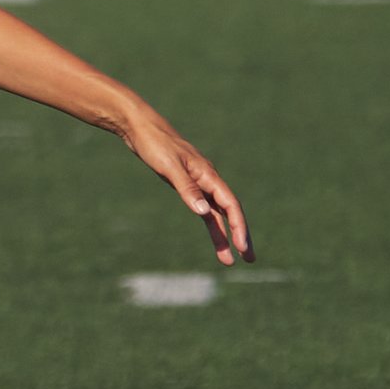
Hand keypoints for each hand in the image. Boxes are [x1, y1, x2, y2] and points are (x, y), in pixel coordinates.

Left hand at [118, 108, 252, 265]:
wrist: (140, 128)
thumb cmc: (155, 145)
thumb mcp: (169, 168)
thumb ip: (187, 189)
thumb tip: (203, 213)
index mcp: (208, 175)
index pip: (230, 205)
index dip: (239, 227)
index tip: (242, 247)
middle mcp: (208, 180)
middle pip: (229, 212)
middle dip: (239, 236)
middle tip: (248, 259)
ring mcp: (198, 183)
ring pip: (216, 214)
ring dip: (223, 236)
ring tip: (228, 260)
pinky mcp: (186, 184)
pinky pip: (203, 208)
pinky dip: (209, 223)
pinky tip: (214, 236)